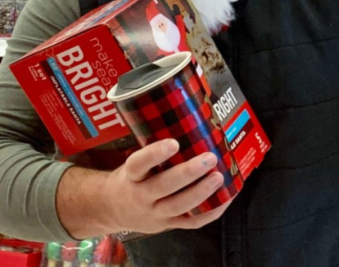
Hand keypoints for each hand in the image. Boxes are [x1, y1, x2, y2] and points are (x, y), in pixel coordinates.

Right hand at [58, 139, 232, 237]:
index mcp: (130, 176)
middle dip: (188, 173)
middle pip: (164, 186)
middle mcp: (141, 196)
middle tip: (209, 158)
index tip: (173, 143)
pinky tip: (226, 198)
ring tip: (219, 176)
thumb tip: (183, 113)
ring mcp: (155, 214)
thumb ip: (151, 146)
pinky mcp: (168, 225)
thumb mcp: (131, 162)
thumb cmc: (130, 178)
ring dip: (202, 192)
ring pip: (179, 206)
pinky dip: (211, 212)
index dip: (155, 154)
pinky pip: (192, 223)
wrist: (112, 210)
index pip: (138, 164)